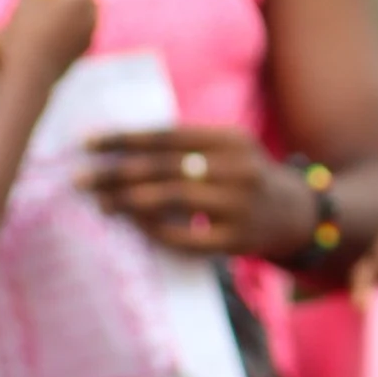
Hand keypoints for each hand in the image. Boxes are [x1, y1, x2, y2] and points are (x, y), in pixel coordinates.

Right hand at [0, 0, 96, 90]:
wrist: (31, 74)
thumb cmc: (25, 33)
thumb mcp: (24, 5)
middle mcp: (91, 13)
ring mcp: (91, 33)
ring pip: (88, 13)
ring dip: (74, 9)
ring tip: (53, 13)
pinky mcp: (86, 50)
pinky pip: (84, 30)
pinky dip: (74, 26)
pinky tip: (54, 32)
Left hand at [82, 124, 315, 258]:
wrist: (298, 216)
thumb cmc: (245, 177)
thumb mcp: (226, 150)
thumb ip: (185, 147)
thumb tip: (118, 150)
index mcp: (230, 139)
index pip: (167, 134)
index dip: (124, 138)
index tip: (86, 142)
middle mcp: (237, 169)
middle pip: (164, 167)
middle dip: (116, 172)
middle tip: (79, 178)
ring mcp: (239, 206)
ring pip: (172, 199)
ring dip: (129, 201)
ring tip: (99, 202)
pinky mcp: (237, 241)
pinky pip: (186, 237)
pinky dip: (155, 231)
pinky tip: (133, 226)